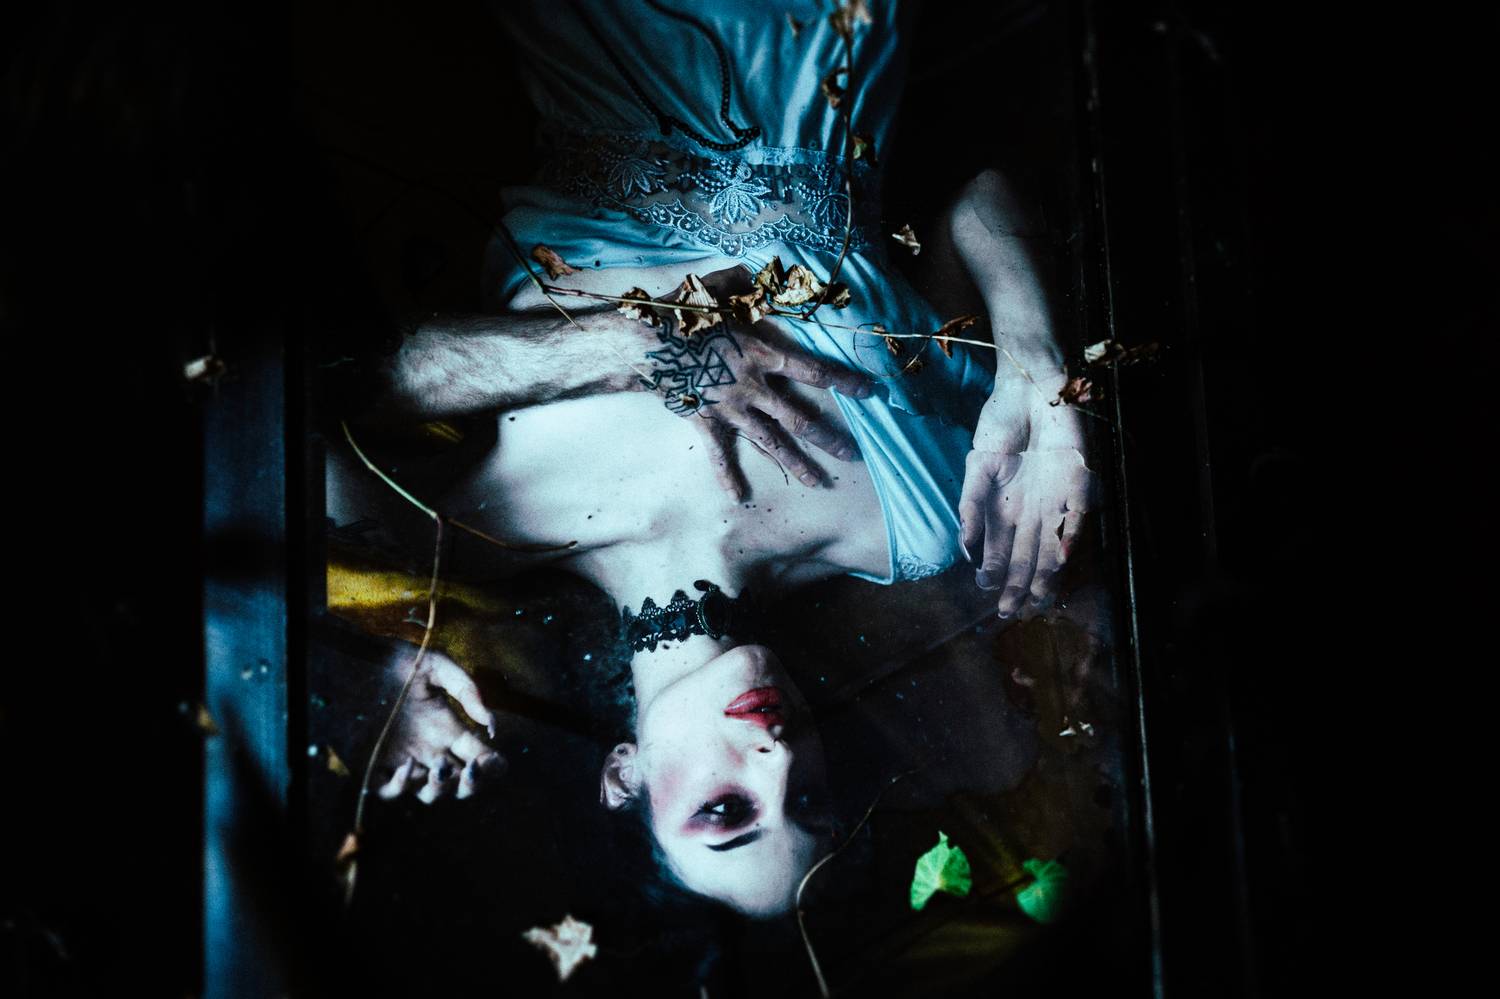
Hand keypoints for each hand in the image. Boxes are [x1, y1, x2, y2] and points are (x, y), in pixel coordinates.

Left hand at [375, 649, 506, 803]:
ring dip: (441, 788)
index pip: (479, 756)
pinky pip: (390, 791)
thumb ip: (467, 691)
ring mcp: (403, 760)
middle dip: (473, 784)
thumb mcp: (437, 666)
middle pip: (461, 783)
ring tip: (439, 769)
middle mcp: (430, 750)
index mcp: (448, 729)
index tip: (494, 760)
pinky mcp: (374, 767)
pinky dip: (401, 786)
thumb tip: (491, 724)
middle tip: (473, 771)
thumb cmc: (395, 663)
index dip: (493, 765)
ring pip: (430, 793)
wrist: (354, 663)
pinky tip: (406, 765)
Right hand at [647, 266, 873, 497]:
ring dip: (795, 463)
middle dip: (829, 438)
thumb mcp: (717, 288)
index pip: (813, 371)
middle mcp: (753, 386)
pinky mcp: (707, 421)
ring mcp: (731, 408)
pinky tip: (737, 497)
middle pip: (800, 418)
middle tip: (852, 455)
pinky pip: (720, 454)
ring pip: (771, 441)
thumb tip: (755, 271)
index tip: (869, 392)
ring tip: (818, 483)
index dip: (843, 381)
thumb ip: (741, 281)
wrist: (646, 341)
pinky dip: (727, 475)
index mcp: (762, 354)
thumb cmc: (683, 312)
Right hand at [958, 375, 1096, 621]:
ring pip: (1050, 547)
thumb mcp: (976, 466)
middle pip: (1025, 556)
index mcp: (1004, 508)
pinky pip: (1076, 518)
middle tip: (1011, 613)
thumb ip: (970, 506)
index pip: (999, 550)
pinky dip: (1070, 539)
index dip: (994, 572)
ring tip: (1037, 600)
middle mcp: (1030, 511)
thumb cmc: (1000, 423)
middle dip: (1018, 585)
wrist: (1029, 387)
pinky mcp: (1077, 485)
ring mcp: (1055, 501)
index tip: (987, 593)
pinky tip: (1063, 560)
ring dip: (1044, 574)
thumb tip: (964, 548)